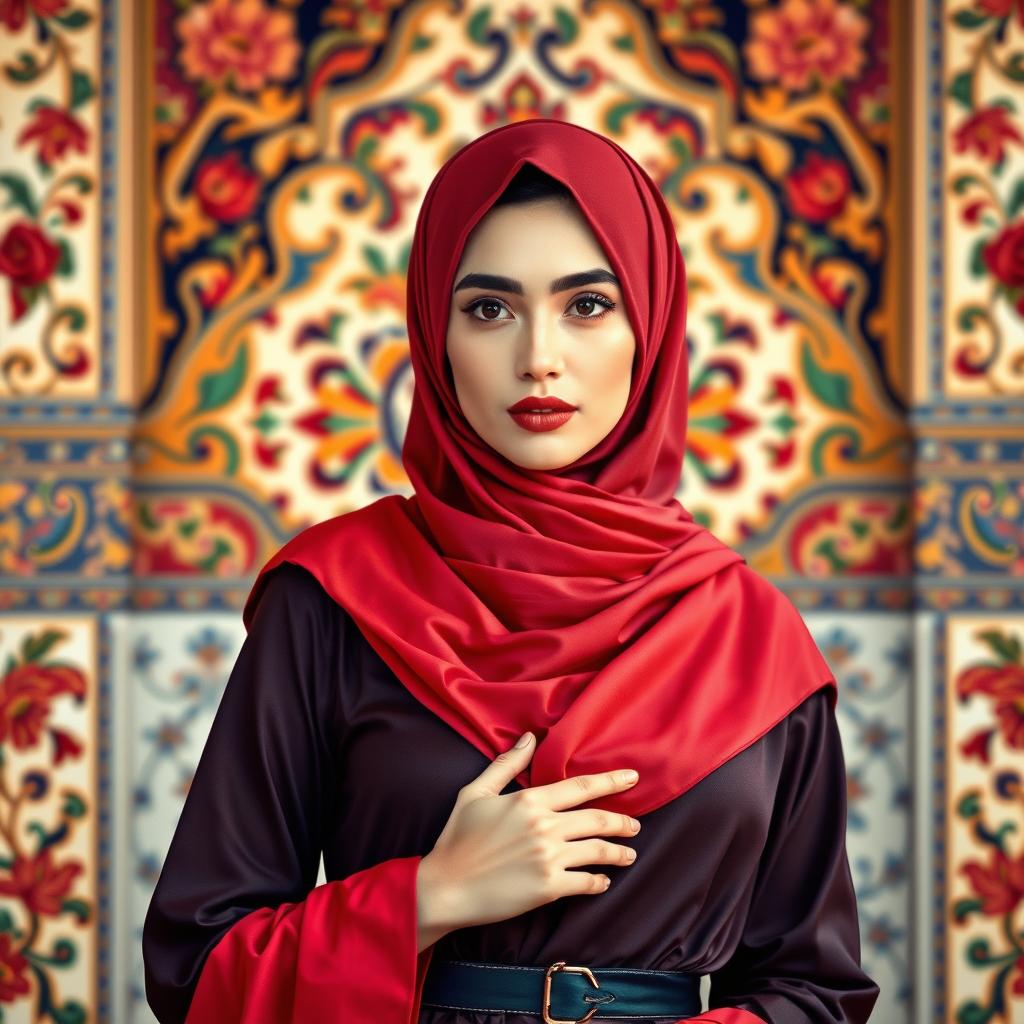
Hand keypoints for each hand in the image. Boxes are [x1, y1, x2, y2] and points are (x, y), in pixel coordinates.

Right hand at [416, 731, 640, 949]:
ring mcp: (549, 858)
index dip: (612, 781)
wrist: (446, 887)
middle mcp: (545, 826)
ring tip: (628, 855)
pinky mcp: (548, 888)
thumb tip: (529, 738)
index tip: (633, 778)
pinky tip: (602, 881)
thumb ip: (506, 765)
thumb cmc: (457, 838)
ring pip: (599, 851)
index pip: (582, 787)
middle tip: (635, 825)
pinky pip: (586, 883)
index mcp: (530, 800)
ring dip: (619, 853)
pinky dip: (599, 882)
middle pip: (599, 819)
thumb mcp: (476, 793)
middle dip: (623, 822)